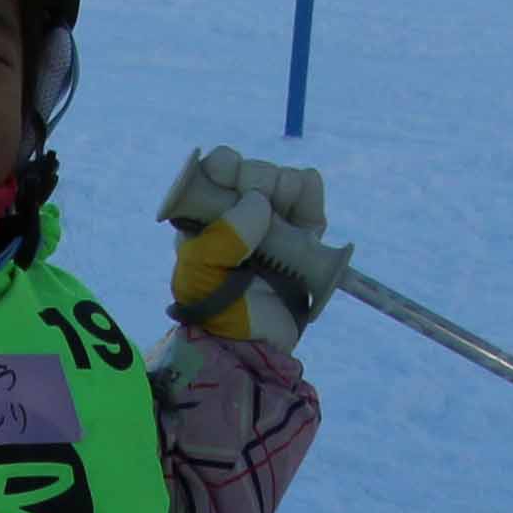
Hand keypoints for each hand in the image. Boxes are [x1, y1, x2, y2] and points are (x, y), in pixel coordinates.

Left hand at [157, 147, 345, 347]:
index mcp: (205, 217)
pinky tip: (305, 215)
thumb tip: (258, 202)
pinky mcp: (303, 232)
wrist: (256, 346)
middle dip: (258, 182)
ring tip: (283, 222)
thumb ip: (222, 237)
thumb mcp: (202, 275)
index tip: (231, 181)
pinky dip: (309, 195)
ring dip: (285, 189)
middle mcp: (238, 213)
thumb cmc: (218, 311)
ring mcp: (273, 221)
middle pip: (253, 171)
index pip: (214, 170)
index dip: (225, 167)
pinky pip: (309, 194)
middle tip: (261, 213)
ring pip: (283, 179)